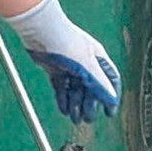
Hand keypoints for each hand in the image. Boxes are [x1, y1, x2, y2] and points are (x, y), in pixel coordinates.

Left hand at [4, 0, 120, 123]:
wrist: (41, 30)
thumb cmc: (66, 42)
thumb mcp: (86, 66)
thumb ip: (98, 83)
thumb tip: (111, 100)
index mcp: (98, 59)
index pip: (110, 81)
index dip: (110, 97)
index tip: (109, 112)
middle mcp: (85, 63)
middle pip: (91, 88)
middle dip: (90, 104)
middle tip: (87, 119)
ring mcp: (69, 66)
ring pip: (75, 89)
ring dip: (75, 104)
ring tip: (74, 119)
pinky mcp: (54, 68)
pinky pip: (61, 87)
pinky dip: (63, 98)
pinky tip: (64, 110)